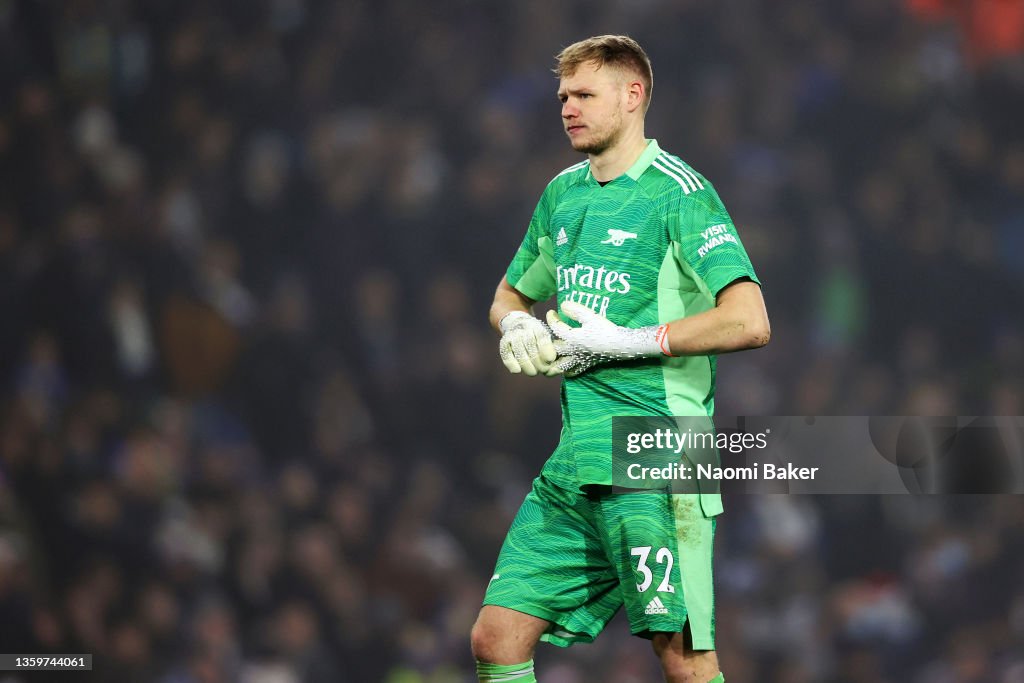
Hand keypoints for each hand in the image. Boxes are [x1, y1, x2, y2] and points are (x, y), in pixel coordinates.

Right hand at [498, 311, 556, 374]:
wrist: (517, 323)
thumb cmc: (539, 337)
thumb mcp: (550, 338)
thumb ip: (557, 352)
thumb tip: (559, 369)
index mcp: (537, 325)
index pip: (542, 337)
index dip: (546, 349)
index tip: (551, 360)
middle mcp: (524, 328)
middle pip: (530, 346)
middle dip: (538, 362)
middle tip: (544, 370)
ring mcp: (512, 334)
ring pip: (519, 351)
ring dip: (527, 365)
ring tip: (534, 372)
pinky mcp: (504, 342)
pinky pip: (506, 354)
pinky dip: (511, 363)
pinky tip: (518, 370)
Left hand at [545, 301, 670, 375]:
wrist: (621, 344)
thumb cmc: (605, 329)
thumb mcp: (590, 316)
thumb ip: (575, 310)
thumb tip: (562, 305)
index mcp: (572, 337)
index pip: (555, 328)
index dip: (551, 319)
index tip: (551, 312)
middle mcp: (573, 350)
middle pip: (553, 351)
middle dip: (545, 345)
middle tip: (544, 338)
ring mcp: (580, 359)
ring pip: (560, 366)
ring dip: (552, 364)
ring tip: (548, 360)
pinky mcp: (588, 364)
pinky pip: (574, 371)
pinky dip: (567, 371)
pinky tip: (565, 368)